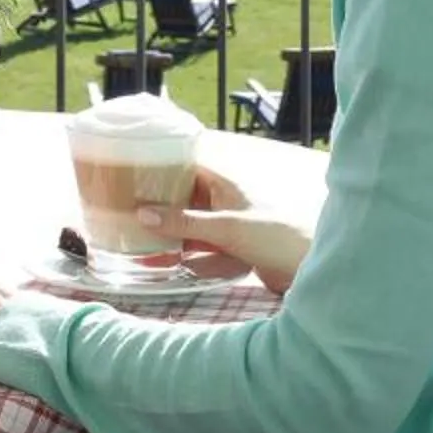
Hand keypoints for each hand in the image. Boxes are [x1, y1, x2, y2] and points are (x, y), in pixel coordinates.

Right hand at [144, 162, 315, 295]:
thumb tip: (142, 214)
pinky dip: (181, 255)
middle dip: (158, 203)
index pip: (187, 166)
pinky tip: (160, 262)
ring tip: (134, 236)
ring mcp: (226, 228)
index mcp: (223, 185)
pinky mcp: (231, 252)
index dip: (163, 165)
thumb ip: (185, 222)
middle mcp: (222, 203)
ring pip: (189, 226)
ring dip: (167, 232)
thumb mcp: (225, 227)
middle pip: (184, 198)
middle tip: (124, 206)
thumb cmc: (273, 235)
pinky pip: (199, 250)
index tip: (133, 168)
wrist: (308, 267)